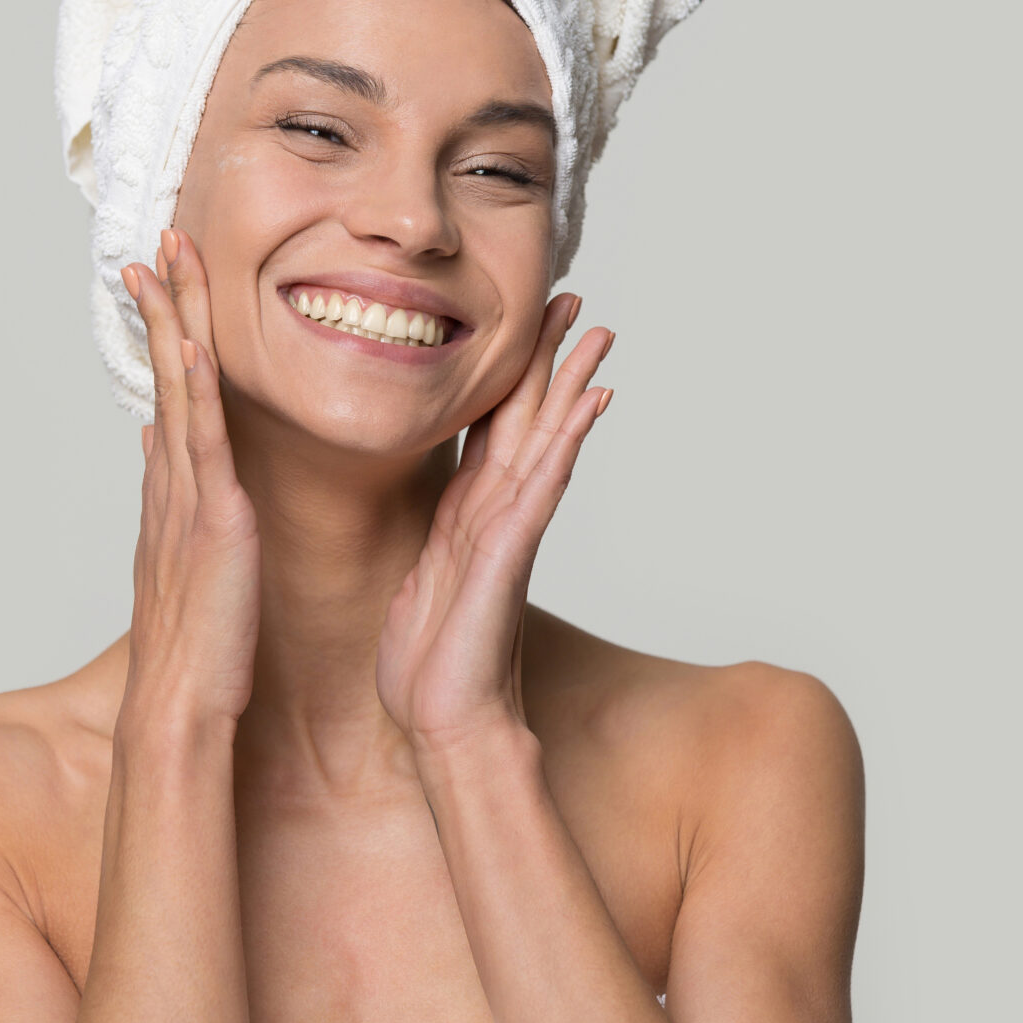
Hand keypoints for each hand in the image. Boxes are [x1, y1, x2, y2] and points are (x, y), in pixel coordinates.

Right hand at [119, 227, 261, 730]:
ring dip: (172, 323)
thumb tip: (161, 450)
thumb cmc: (197, 651)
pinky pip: (202, 442)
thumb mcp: (186, 565)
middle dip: (163, 307)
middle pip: (167, 376)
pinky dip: (196, 390)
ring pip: (179, 391)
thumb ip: (174, 505)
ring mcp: (187, 498)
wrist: (178, 707)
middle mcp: (172, 484)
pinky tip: (193, 344)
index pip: (171, 397)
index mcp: (174, 495)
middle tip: (157, 245)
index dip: (165, 338)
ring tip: (165, 261)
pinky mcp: (211, 520)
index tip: (160, 286)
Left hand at [375, 293, 612, 746]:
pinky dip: (568, 439)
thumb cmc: (430, 665)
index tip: (526, 325)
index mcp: (468, 513)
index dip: (510, 375)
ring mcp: (510, 528)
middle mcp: (497, 512)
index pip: (494, 427)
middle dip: (551, 360)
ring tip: (599, 334)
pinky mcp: (512, 549)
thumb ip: (436, 546)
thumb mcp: (422, 584)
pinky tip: (590, 402)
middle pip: (529, 418)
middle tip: (574, 302)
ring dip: (572, 384)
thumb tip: (436, 533)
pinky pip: (544, 482)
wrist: (445, 720)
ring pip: (548, 438)